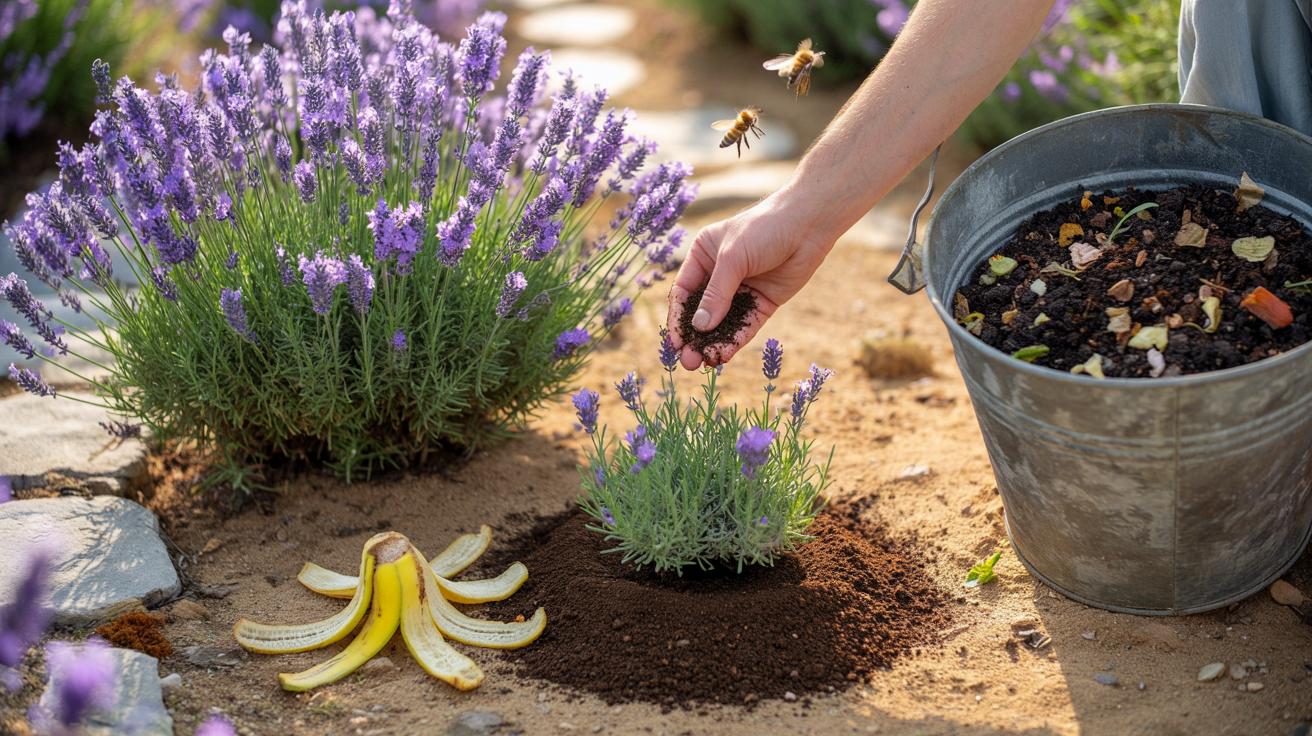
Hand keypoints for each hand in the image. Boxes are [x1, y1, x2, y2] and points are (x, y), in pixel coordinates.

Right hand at [665, 191, 834, 369]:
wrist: (808, 225)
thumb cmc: (764, 229)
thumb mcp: (732, 259)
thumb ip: (716, 295)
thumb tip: (699, 327)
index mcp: (703, 255)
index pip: (683, 292)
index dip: (678, 318)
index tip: (675, 342)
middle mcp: (719, 274)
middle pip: (701, 312)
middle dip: (694, 338)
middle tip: (688, 362)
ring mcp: (741, 290)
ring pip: (723, 323)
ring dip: (713, 343)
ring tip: (704, 364)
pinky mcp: (762, 302)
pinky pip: (745, 325)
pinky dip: (735, 340)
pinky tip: (725, 354)